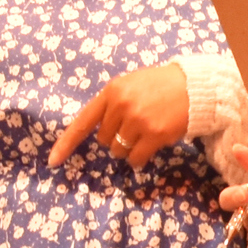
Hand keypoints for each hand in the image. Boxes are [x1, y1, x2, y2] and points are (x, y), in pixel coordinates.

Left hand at [49, 63, 192, 168]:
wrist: (194, 86)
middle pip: (104, 140)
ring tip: (146, 133)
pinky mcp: (154, 134)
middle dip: (115, 139)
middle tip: (134, 127)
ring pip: (119, 151)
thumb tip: (100, 134)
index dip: (66, 144)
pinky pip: (135, 159)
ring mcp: (137, 121)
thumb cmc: (160, 86)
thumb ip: (113, 104)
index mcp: (111, 92)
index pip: (82, 122)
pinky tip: (151, 146)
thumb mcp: (130, 86)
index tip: (53, 162)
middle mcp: (121, 106)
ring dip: (129, 149)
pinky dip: (139, 158)